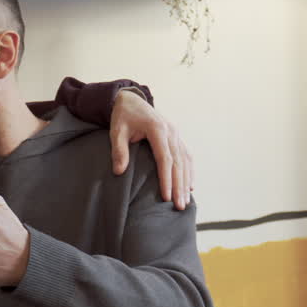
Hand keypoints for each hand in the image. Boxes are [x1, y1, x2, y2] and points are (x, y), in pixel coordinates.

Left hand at [109, 88, 192, 210]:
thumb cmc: (123, 117)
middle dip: (179, 186)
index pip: (165, 158)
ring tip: (185, 202)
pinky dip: (189, 172)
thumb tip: (119, 171)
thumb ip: (119, 150)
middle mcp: (171, 131)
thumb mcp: (117, 131)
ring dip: (186, 182)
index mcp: (157, 128)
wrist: (132, 100)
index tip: (166, 196)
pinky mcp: (176, 137)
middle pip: (178, 162)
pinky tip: (189, 186)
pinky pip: (186, 156)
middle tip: (179, 206)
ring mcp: (176, 134)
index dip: (166, 178)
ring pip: (185, 161)